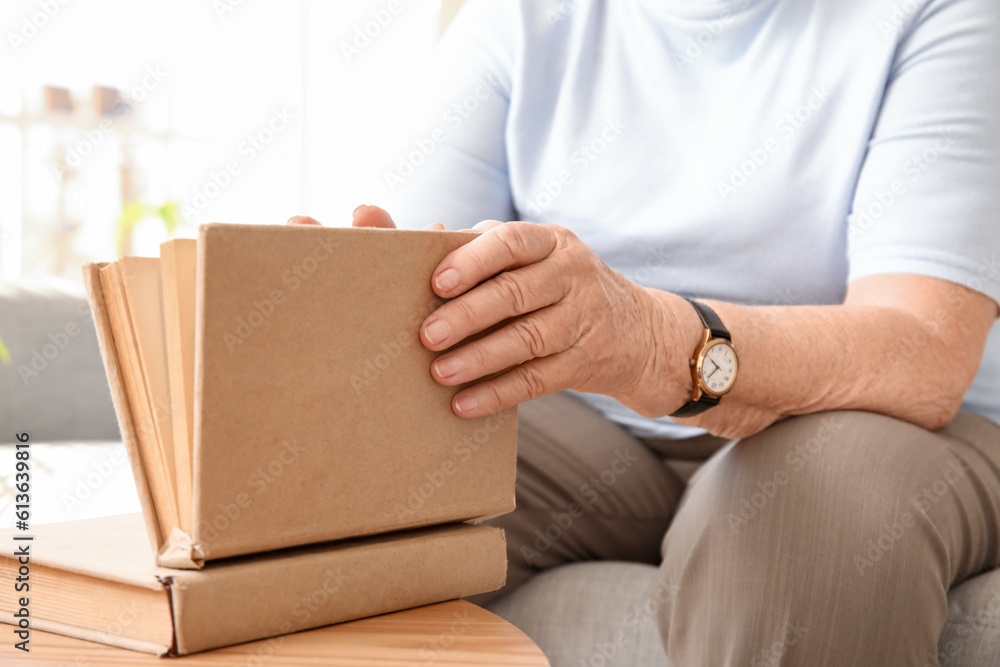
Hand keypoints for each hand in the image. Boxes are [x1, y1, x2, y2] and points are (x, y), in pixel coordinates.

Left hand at [287, 207, 696, 420]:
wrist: (636, 331)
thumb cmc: (552, 286)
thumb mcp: (526, 258)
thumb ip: (466, 247)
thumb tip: (375, 219)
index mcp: (549, 241)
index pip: (511, 242)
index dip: (473, 262)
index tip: (437, 282)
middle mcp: (572, 274)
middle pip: (516, 293)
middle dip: (468, 315)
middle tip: (426, 335)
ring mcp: (584, 319)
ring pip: (528, 339)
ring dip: (479, 359)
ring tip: (439, 373)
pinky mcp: (587, 362)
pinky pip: (538, 380)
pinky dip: (498, 393)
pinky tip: (464, 404)